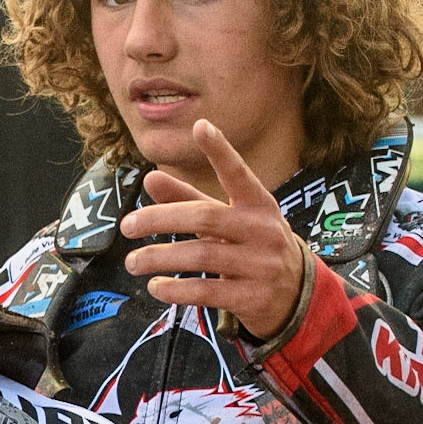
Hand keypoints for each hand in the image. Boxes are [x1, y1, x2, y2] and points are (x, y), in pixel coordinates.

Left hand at [119, 119, 307, 340]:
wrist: (295, 294)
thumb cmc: (251, 246)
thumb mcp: (228, 219)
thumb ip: (189, 199)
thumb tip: (149, 178)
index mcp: (258, 204)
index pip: (238, 173)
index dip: (220, 151)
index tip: (201, 126)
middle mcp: (262, 230)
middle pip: (204, 217)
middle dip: (160, 220)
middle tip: (127, 226)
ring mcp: (260, 265)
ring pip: (201, 255)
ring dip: (159, 258)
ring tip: (133, 262)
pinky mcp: (252, 297)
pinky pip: (206, 291)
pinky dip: (175, 290)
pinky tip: (156, 287)